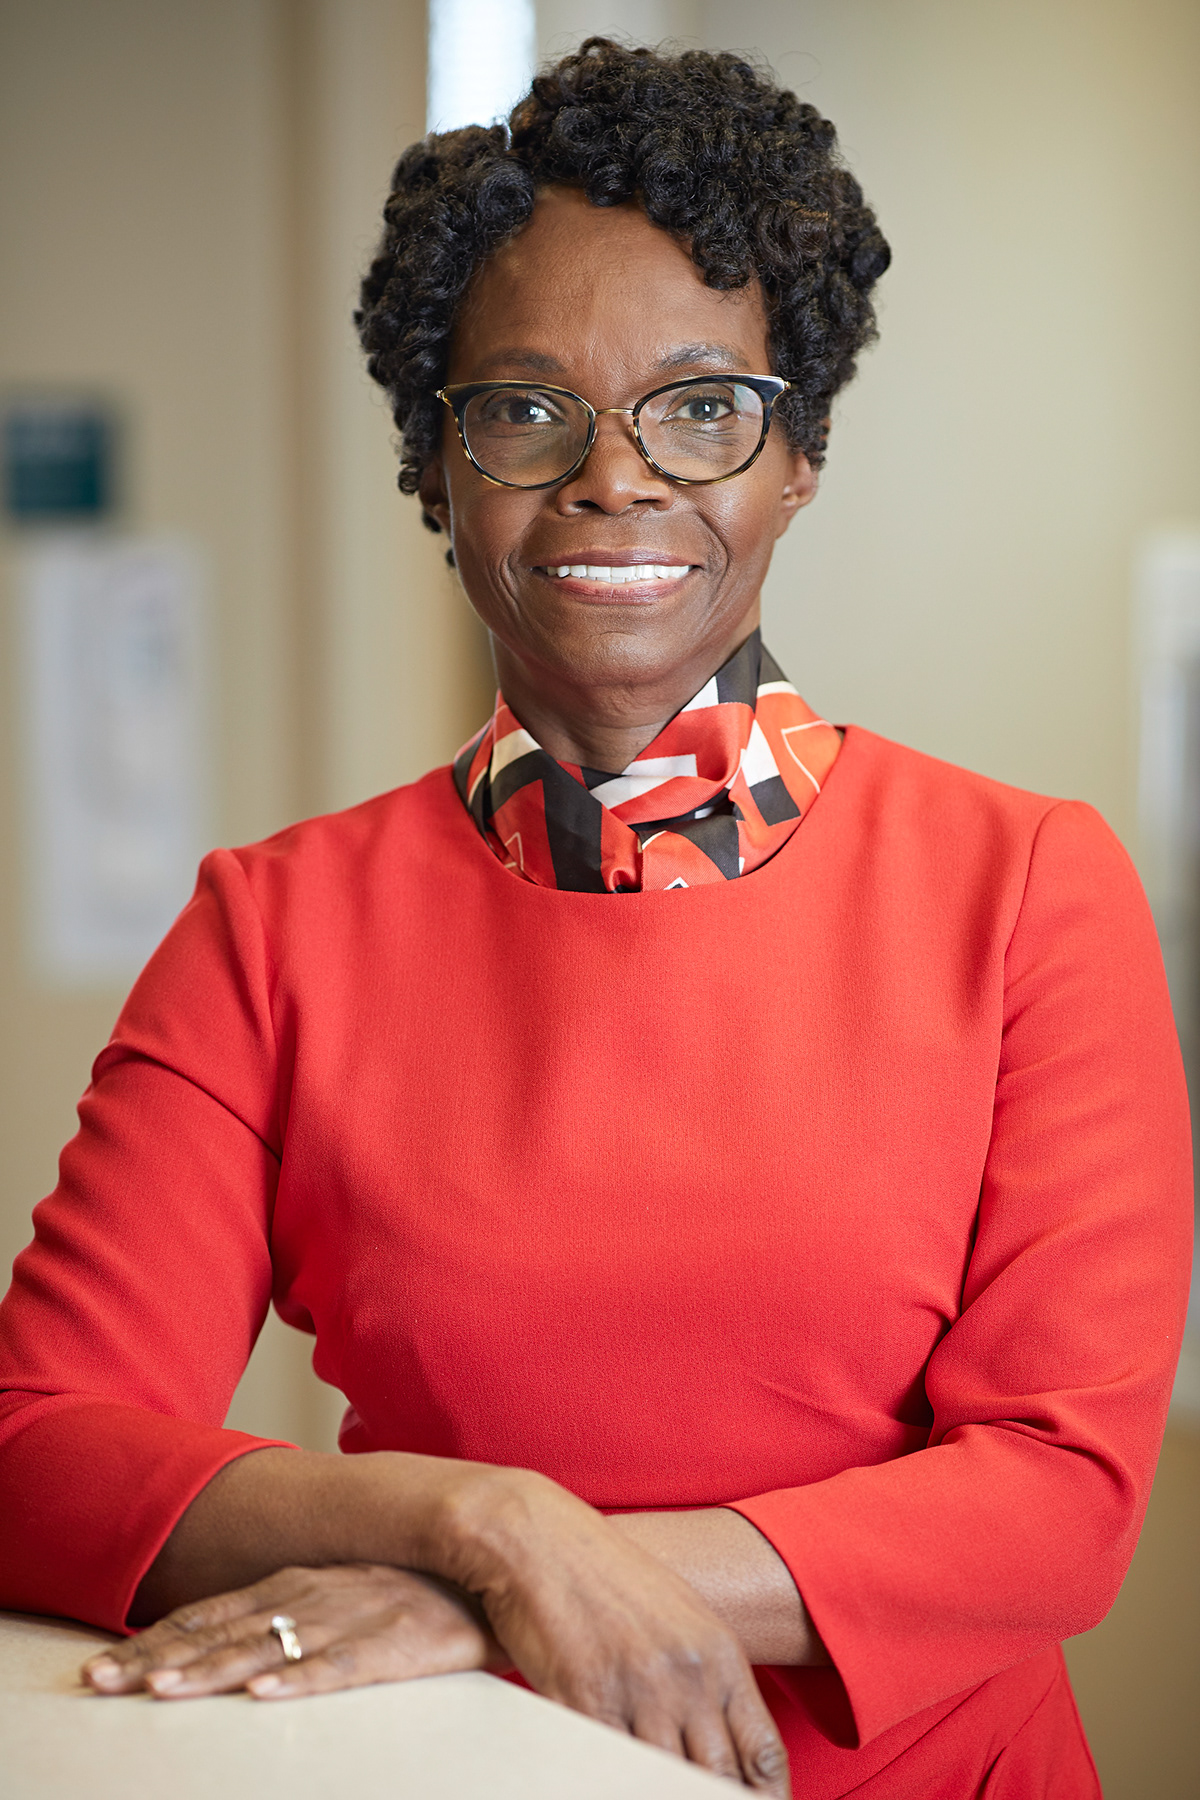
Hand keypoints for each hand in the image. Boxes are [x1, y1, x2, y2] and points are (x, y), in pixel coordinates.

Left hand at [82, 1562, 501, 1699]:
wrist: (494, 1570)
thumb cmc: (408, 1591)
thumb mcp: (337, 1594)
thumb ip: (283, 1613)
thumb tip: (218, 1645)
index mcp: (295, 1583)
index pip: (208, 1614)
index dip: (152, 1641)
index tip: (101, 1668)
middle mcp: (314, 1592)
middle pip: (222, 1631)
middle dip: (158, 1658)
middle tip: (104, 1682)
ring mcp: (354, 1612)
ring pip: (269, 1646)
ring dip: (212, 1669)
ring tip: (165, 1690)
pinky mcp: (397, 1639)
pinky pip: (342, 1664)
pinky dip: (301, 1678)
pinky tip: (265, 1693)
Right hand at [448, 1469, 790, 1795]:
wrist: (536, 1538)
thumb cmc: (604, 1575)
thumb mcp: (678, 1616)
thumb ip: (706, 1679)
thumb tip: (725, 1743)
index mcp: (719, 1655)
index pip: (764, 1757)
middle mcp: (687, 1677)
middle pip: (720, 1781)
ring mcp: (637, 1692)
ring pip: (667, 1785)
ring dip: (662, 1793)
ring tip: (654, 1785)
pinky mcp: (584, 1702)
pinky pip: (612, 1771)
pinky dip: (615, 1783)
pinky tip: (617, 1781)